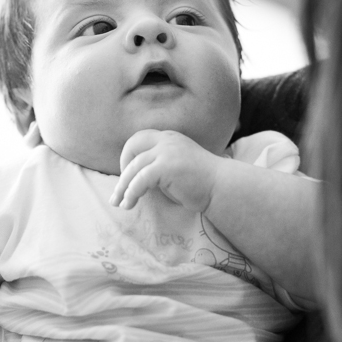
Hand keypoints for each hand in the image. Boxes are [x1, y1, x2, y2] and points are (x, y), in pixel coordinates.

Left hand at [109, 129, 223, 211]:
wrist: (223, 187)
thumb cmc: (201, 183)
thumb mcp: (175, 167)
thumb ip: (158, 165)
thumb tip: (134, 177)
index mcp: (169, 138)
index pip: (139, 138)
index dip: (128, 155)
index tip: (127, 175)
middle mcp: (167, 140)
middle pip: (132, 146)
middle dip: (122, 168)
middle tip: (119, 190)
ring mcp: (167, 152)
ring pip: (133, 166)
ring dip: (123, 187)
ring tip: (118, 203)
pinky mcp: (166, 167)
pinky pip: (140, 179)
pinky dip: (131, 192)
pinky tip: (129, 204)